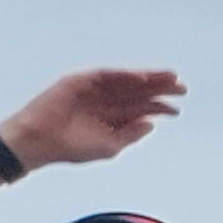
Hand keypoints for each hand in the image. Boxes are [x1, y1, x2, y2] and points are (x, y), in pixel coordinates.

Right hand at [0, 68, 181, 170]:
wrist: (39, 142)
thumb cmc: (72, 147)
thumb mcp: (109, 145)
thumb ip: (130, 134)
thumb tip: (152, 123)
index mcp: (112, 116)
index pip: (141, 108)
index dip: (160, 107)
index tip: (177, 109)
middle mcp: (105, 101)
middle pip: (138, 91)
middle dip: (160, 89)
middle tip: (182, 88)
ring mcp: (93, 89)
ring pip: (125, 81)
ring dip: (147, 78)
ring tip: (169, 78)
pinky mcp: (79, 81)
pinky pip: (106, 75)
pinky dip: (124, 75)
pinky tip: (142, 78)